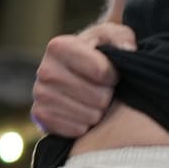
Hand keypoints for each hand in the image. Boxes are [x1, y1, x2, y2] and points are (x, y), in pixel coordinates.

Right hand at [30, 20, 135, 138]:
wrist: (71, 74)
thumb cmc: (96, 54)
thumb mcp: (110, 37)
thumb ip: (122, 37)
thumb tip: (127, 50)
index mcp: (59, 47)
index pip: (101, 71)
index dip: (114, 76)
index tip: (111, 74)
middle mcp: (45, 70)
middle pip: (99, 97)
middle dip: (107, 94)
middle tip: (101, 88)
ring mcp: (40, 94)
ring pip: (91, 116)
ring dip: (98, 111)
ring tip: (92, 99)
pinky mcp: (41, 116)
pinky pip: (78, 130)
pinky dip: (85, 125)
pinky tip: (81, 111)